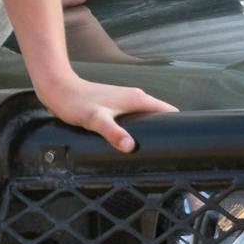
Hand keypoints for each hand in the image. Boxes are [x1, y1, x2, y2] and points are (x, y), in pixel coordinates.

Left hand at [34, 73, 177, 153]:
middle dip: (168, 132)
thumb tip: (130, 146)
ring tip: (156, 151)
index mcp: (138, 99)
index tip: (186, 144)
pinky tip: (133, 142)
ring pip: (147, 118)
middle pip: (161, 116)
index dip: (180, 126)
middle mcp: (135, 97)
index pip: (170, 112)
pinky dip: (139, 129)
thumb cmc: (75, 102)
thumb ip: (113, 132)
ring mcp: (125, 101)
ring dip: (153, 131)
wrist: (57, 88)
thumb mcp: (96, 120)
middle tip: (171, 154)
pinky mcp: (116, 105)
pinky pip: (135, 119)